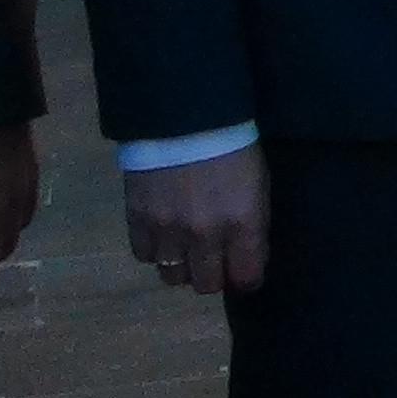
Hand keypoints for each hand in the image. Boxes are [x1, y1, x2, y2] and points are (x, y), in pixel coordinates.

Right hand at [123, 146, 269, 295]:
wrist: (184, 112)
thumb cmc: (233, 143)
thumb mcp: (259, 184)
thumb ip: (253, 225)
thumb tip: (245, 257)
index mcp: (243, 224)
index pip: (246, 277)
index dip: (246, 279)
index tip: (243, 272)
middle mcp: (205, 235)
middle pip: (207, 284)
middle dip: (213, 275)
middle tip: (213, 259)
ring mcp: (168, 230)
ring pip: (173, 276)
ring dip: (182, 265)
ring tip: (185, 246)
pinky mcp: (137, 219)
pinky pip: (144, 255)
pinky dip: (154, 249)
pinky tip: (162, 233)